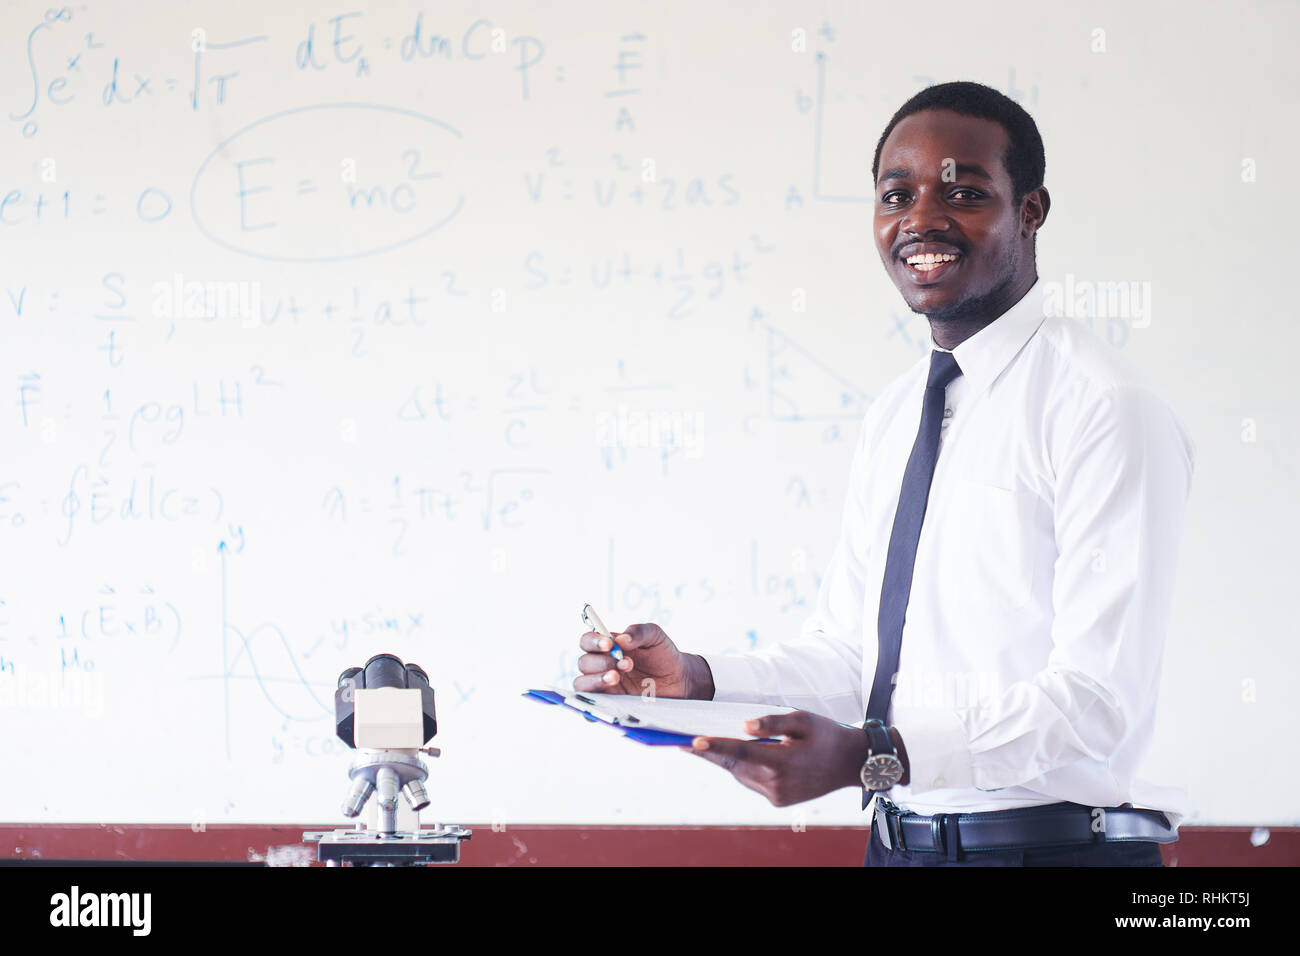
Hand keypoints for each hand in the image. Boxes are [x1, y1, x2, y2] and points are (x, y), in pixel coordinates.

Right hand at [574, 622, 714, 699]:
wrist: (679, 680)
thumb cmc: (663, 655)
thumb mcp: (655, 637)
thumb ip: (639, 632)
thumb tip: (621, 639)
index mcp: (607, 647)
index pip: (587, 641)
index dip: (593, 642)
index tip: (609, 645)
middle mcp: (601, 666)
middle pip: (584, 663)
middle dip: (601, 662)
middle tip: (626, 664)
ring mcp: (603, 687)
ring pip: (582, 684)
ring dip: (596, 680)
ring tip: (616, 677)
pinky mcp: (608, 705)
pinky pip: (590, 709)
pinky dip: (591, 707)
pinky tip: (608, 703)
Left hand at [688, 711, 870, 806]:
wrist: (851, 764)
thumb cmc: (827, 734)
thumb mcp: (803, 719)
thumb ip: (772, 721)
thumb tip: (744, 726)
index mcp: (783, 762)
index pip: (741, 752)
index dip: (715, 746)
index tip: (692, 741)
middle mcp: (777, 783)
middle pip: (734, 765)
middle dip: (709, 752)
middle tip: (681, 740)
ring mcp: (777, 795)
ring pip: (740, 774)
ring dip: (724, 759)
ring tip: (702, 744)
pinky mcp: (778, 800)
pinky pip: (751, 781)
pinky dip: (741, 768)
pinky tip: (733, 755)